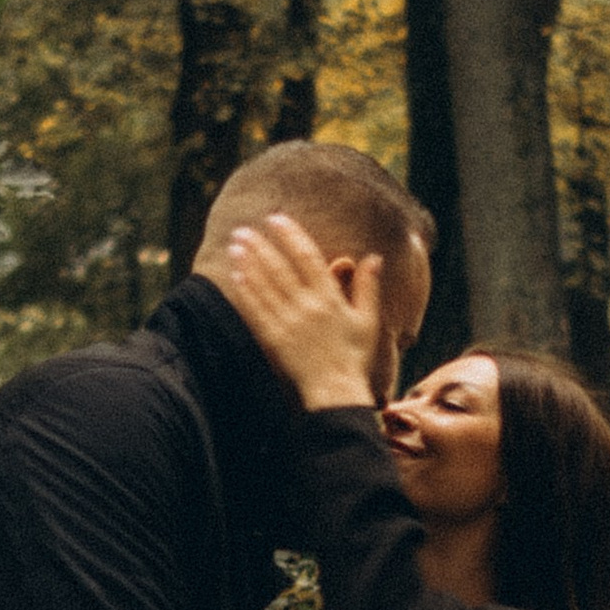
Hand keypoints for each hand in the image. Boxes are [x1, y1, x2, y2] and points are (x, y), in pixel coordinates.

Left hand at [226, 214, 382, 411]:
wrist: (336, 391)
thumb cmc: (355, 357)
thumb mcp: (367, 320)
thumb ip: (368, 287)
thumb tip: (373, 258)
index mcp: (330, 298)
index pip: (307, 257)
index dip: (291, 235)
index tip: (276, 218)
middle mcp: (307, 306)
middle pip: (280, 267)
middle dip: (261, 245)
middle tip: (244, 228)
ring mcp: (289, 322)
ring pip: (265, 285)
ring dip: (249, 263)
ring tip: (236, 245)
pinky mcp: (275, 339)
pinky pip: (257, 311)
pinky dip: (246, 292)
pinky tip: (236, 276)